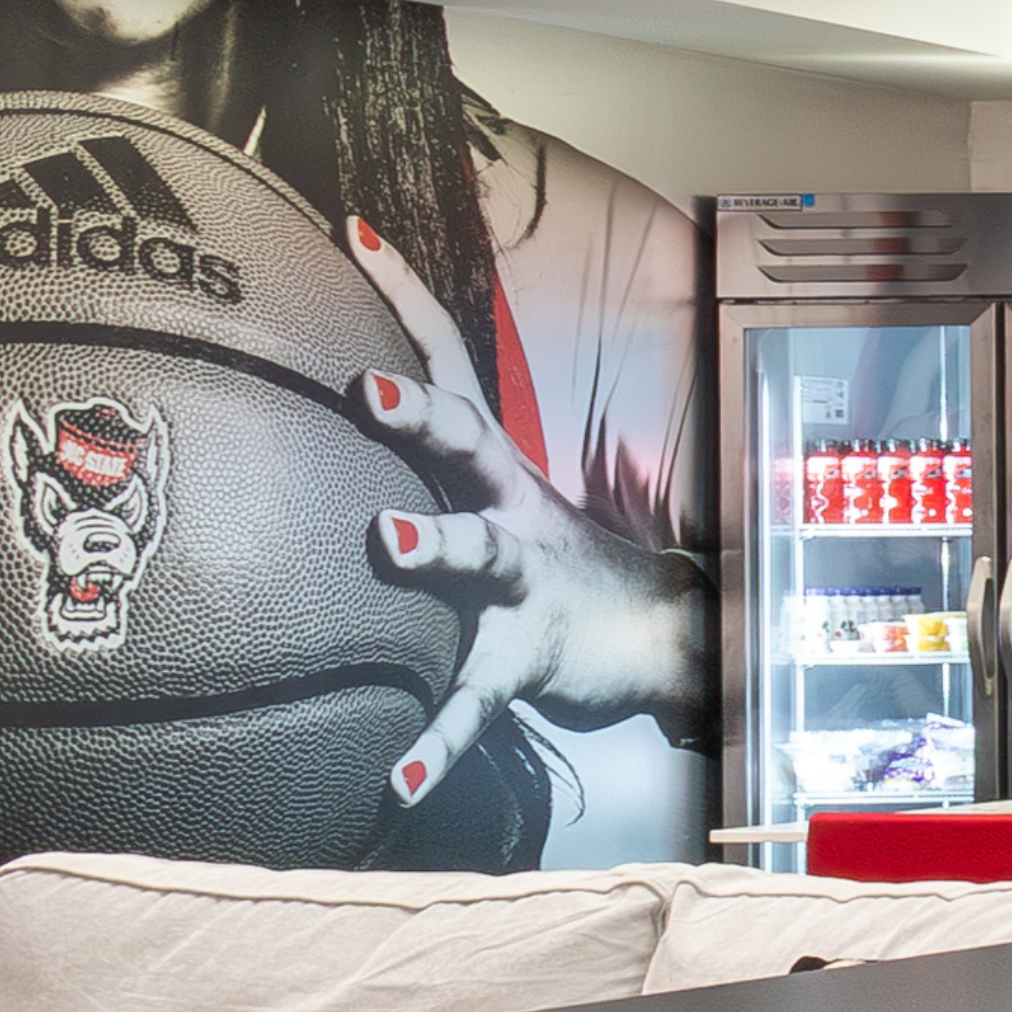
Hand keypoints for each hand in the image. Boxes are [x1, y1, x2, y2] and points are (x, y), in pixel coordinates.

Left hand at [345, 214, 711, 803]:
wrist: (665, 641)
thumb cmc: (557, 561)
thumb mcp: (500, 490)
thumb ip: (434, 444)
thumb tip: (350, 378)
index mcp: (495, 463)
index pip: (447, 359)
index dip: (401, 292)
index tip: (346, 226)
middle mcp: (509, 508)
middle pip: (467, 441)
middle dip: (420, 410)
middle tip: (368, 384)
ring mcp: (522, 583)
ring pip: (476, 556)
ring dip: (435, 547)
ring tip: (387, 545)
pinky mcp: (525, 659)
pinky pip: (473, 701)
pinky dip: (435, 746)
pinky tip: (393, 785)